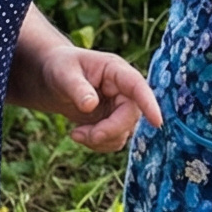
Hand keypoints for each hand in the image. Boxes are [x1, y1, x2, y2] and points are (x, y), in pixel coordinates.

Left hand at [33, 43, 160, 149]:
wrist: (54, 79)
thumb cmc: (60, 68)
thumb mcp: (63, 74)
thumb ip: (76, 88)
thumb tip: (91, 105)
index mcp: (115, 70)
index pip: (137, 85)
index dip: (149, 103)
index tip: (156, 122)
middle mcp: (124, 90)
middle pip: (131, 115)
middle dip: (108, 130)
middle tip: (78, 135)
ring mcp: (120, 108)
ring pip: (124, 132)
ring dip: (100, 140)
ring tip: (75, 134)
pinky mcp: (113, 122)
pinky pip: (114, 140)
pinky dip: (97, 144)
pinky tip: (79, 135)